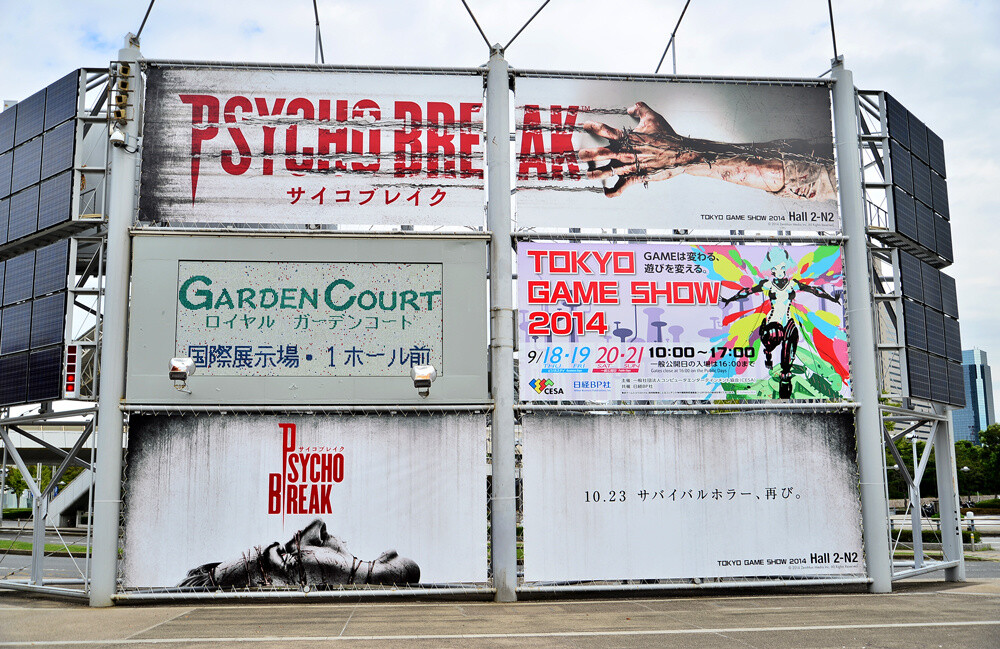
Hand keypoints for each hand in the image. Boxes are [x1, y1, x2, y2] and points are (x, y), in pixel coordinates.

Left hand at [578, 102, 700, 196]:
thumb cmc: (667, 137)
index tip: (586, 126)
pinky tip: (607, 192)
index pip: (606, 131)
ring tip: (588, 174)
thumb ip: (641, 108)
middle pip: (601, 153)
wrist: (680, 154)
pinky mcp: (636, 177)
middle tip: (581, 154)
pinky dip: (613, 192)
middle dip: (589, 154)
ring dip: (596, 174)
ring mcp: (629, 166)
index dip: (594, 127)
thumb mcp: (653, 117)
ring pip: (607, 172)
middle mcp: (626, 153)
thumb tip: (632, 107)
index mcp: (628, 138)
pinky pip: (621, 187)